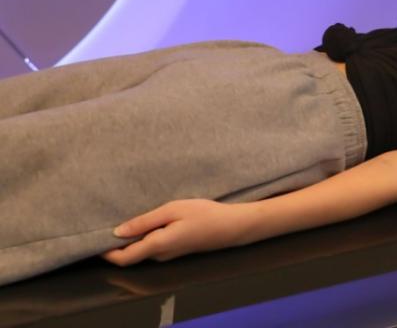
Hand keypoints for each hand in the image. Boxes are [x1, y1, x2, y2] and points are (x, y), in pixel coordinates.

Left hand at [102, 199, 258, 266]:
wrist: (232, 226)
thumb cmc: (204, 214)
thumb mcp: (173, 210)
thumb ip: (145, 221)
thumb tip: (117, 232)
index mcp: (157, 245)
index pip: (123, 258)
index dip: (105, 252)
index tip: (92, 238)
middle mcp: (160, 255)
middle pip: (129, 256)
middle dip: (114, 245)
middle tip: (103, 223)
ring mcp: (168, 255)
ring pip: (141, 251)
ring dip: (129, 240)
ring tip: (123, 218)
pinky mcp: (175, 250)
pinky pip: (152, 248)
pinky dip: (142, 238)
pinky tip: (145, 222)